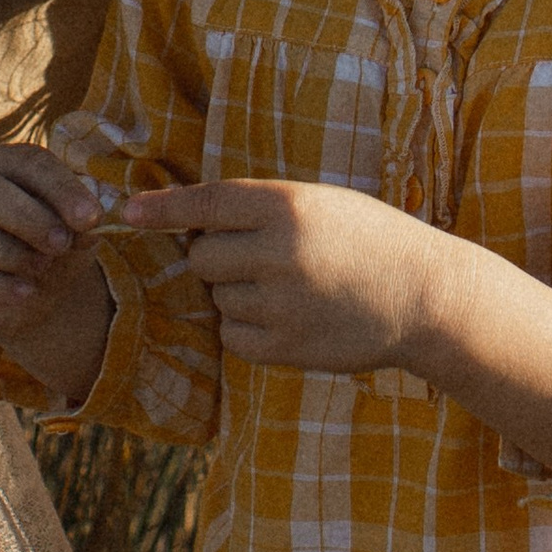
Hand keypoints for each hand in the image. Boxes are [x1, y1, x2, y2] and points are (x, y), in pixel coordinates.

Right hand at [0, 144, 116, 401]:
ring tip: (44, 267)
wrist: (32, 294)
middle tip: (63, 242)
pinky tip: (27, 292)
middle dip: (30, 217)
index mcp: (5, 165)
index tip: (91, 216)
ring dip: (16, 254)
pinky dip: (0, 287)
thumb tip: (91, 224)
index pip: (28, 163)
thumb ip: (82, 223)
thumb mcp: (74, 230)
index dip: (60, 188)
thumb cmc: (53, 245)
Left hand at [122, 177, 441, 376]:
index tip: (129, 211)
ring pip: (217, 298)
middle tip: (249, 255)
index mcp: (287, 206)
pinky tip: (281, 316)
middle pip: (202, 256)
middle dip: (213, 256)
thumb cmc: (366, 237)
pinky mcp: (288, 348)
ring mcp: (283, 305)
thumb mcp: (318, 203)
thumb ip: (260, 209)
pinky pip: (234, 337)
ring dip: (234, 293)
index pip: (207, 203)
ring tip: (282, 286)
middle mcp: (279, 253)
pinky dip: (244, 328)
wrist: (422, 294)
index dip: (164, 208)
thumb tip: (192, 223)